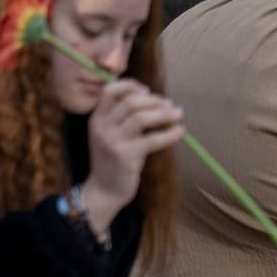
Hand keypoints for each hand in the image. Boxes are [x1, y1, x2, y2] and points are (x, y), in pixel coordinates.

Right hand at [80, 80, 183, 233]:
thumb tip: (153, 99)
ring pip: (140, 117)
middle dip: (154, 100)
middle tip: (170, 104)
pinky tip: (180, 132)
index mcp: (97, 118)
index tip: (147, 90)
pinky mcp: (126, 156)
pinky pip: (152, 140)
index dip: (130, 86)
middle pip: (130, 102)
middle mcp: (102, 127)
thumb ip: (122, 118)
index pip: (109, 91)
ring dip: (163, 114)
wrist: (104, 191)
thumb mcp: (110, 135)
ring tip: (178, 114)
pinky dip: (169, 134)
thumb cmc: (113, 160)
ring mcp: (112, 141)